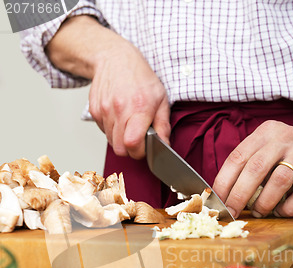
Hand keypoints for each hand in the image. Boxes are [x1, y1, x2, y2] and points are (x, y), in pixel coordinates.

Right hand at [89, 38, 169, 158]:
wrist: (115, 58)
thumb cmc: (140, 78)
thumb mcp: (161, 99)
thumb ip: (163, 125)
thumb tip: (165, 145)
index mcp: (139, 108)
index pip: (132, 144)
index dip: (140, 151)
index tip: (145, 147)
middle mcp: (119, 110)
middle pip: (120, 149)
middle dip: (130, 149)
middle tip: (138, 139)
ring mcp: (104, 110)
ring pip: (111, 141)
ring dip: (120, 139)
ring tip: (129, 124)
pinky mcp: (94, 111)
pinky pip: (103, 131)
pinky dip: (112, 129)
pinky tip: (119, 117)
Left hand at [212, 120, 292, 217]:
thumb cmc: (285, 157)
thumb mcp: (265, 152)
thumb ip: (246, 168)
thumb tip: (221, 197)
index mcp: (265, 132)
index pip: (237, 157)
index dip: (224, 182)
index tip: (217, 201)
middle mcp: (285, 137)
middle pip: (255, 168)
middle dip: (240, 195)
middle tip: (233, 212)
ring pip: (279, 180)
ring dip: (265, 203)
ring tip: (260, 212)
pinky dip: (289, 208)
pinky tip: (281, 211)